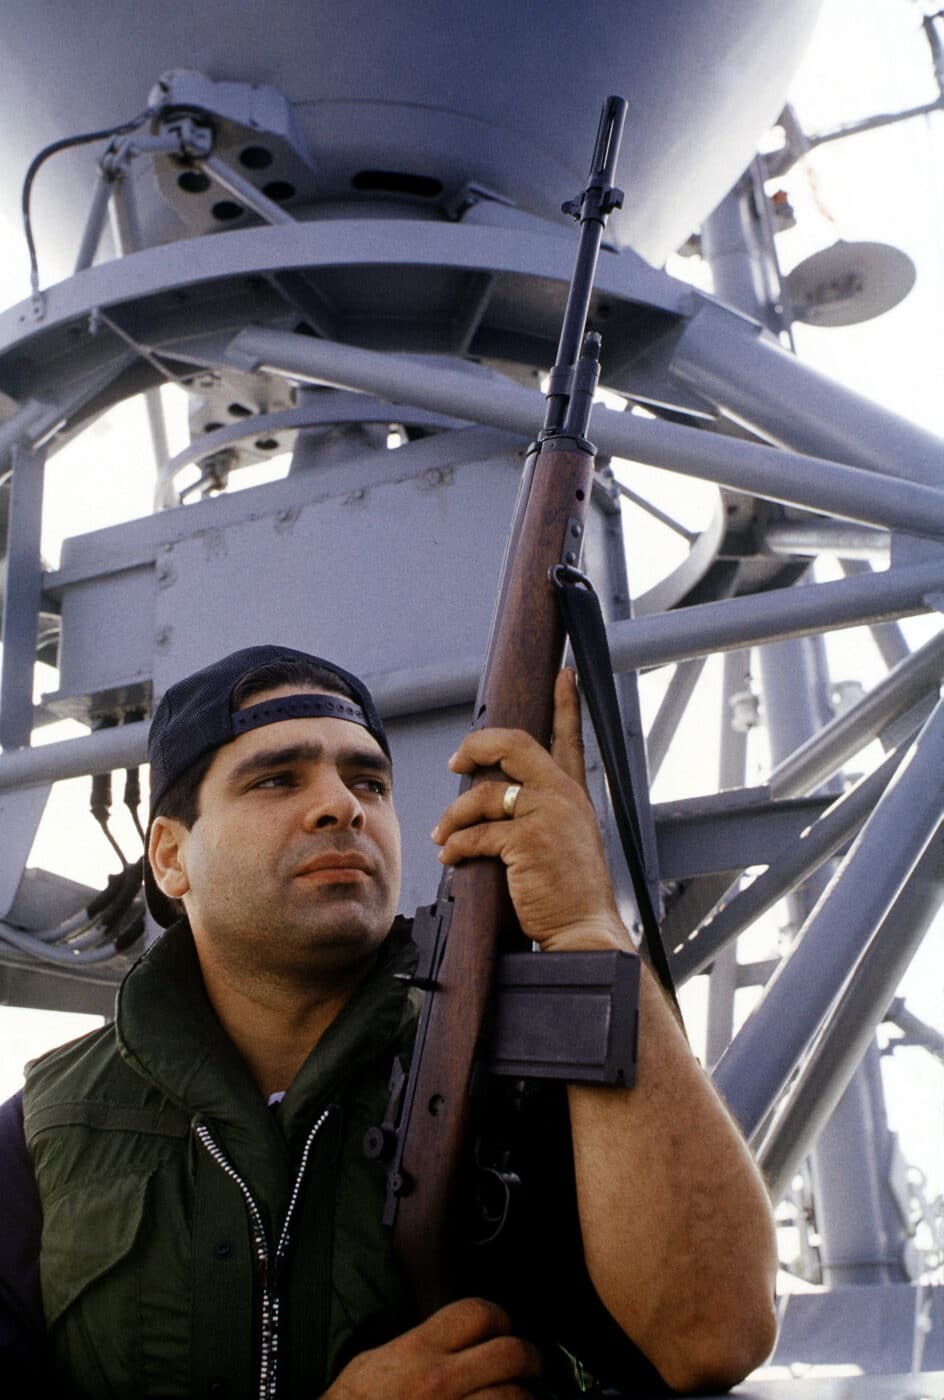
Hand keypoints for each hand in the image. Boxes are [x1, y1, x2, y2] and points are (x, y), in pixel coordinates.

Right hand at [322, 1297, 541, 1398]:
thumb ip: (418, 1343)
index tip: (503, 1325)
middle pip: (508, 1353)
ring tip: (523, 1395)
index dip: (498, 1316)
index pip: (477, 1314)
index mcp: (420, 1351)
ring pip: (514, 1396)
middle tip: (532, 1361)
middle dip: (528, 1355)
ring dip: (524, 1395)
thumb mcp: (377, 1360)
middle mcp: (441, 1381)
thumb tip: (449, 1336)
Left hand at [431, 670, 631, 952]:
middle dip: (476, 746)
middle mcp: (563, 797)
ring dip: (454, 816)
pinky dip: (456, 846)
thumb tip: (496, 801)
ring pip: (483, 794)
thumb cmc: (570, 893)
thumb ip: (541, 814)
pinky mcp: (527, 840)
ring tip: (443, 835)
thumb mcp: (565, 841)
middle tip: (455, 762)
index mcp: (575, 795)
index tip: (564, 675)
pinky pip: (476, 833)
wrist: (584, 930)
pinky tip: (450, 858)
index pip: (570, 739)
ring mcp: (547, 815)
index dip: (567, 704)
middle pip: (514, 744)